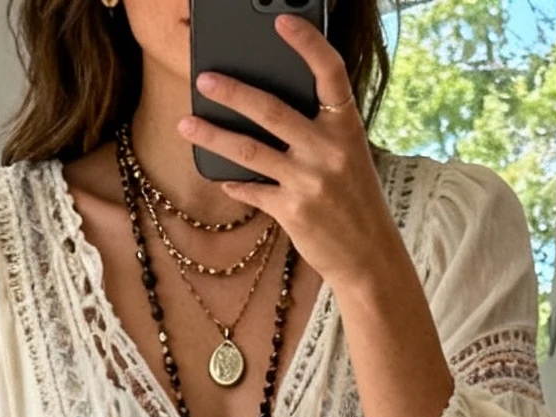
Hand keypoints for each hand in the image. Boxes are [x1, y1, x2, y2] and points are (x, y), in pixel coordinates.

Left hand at [179, 17, 395, 293]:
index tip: (281, 21)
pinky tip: (221, 177)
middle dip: (233, 92)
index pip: (330, 72)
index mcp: (347, 126)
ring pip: (250, 151)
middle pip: (272, 110)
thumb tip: (271, 112)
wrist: (368, 255)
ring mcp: (308, 181)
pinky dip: (234, 183)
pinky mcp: (291, 210)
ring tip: (186, 124)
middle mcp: (328, 149)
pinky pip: (252, 190)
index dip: (307, 43)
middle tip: (204, 79)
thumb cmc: (355, 199)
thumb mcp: (349, 154)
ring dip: (214, 135)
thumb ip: (319, 130)